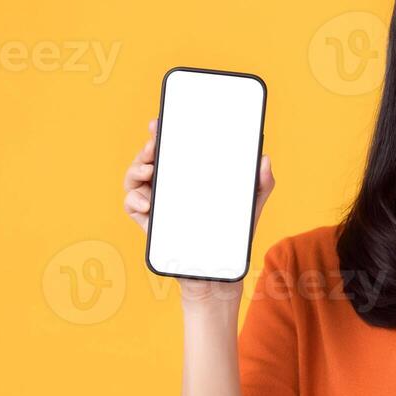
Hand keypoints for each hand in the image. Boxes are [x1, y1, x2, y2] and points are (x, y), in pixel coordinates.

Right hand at [123, 117, 276, 303]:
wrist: (217, 272)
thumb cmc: (230, 235)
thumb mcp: (249, 207)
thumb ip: (261, 184)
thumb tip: (265, 160)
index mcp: (189, 176)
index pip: (172, 148)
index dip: (161, 133)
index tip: (158, 123)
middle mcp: (169, 185)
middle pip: (148, 159)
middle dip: (147, 149)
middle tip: (155, 148)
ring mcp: (155, 202)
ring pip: (134, 178)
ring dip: (135, 170)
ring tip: (149, 171)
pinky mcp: (148, 222)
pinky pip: (131, 205)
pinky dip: (133, 200)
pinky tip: (147, 203)